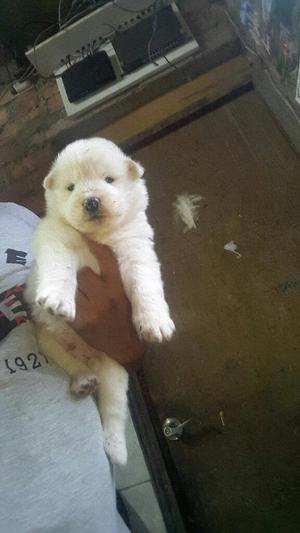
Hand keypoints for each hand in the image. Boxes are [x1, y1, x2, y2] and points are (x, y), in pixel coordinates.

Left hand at [71, 241, 145, 364]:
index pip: (108, 262)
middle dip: (83, 275)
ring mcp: (91, 310)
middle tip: (85, 279)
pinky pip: (68, 306)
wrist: (126, 348)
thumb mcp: (126, 298)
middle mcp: (105, 297)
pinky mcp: (80, 323)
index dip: (98, 248)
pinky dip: (67, 304)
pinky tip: (69, 304)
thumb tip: (105, 262)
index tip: (89, 238)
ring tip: (80, 293)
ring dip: (75, 288)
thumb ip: (117, 282)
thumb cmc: (126, 320)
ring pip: (75, 287)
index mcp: (118, 289)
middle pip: (85, 273)